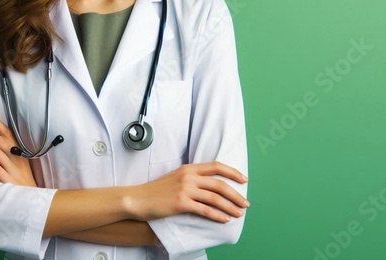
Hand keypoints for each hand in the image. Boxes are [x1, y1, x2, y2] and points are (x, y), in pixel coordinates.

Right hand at [127, 162, 248, 222]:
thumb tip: (211, 185)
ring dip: (230, 206)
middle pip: (219, 184)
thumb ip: (192, 178)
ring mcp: (185, 189)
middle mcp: (188, 176)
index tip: (244, 180)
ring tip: (239, 214)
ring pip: (215, 197)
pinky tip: (224, 220)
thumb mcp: (176, 177)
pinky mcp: (181, 203)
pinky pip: (204, 209)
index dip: (232, 172)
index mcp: (189, 168)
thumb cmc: (157, 190)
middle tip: (246, 203)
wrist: (138, 198)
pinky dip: (217, 215)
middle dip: (236, 194)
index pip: (216, 166)